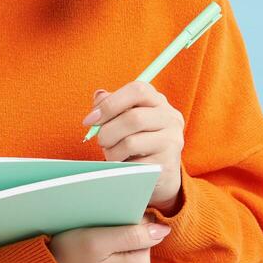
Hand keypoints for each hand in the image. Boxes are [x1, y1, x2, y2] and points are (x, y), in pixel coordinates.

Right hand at [48, 213, 171, 262]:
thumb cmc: (69, 257)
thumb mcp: (97, 241)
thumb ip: (132, 235)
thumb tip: (164, 230)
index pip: (147, 229)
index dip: (128, 218)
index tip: (109, 219)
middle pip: (141, 236)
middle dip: (123, 227)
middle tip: (99, 227)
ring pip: (131, 241)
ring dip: (116, 234)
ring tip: (95, 235)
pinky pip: (122, 250)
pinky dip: (111, 242)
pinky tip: (95, 243)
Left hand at [83, 81, 184, 213]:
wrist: (160, 172)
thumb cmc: (138, 140)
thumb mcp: (125, 118)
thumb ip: (112, 104)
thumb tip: (99, 98)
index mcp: (158, 101)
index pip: (137, 90)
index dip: (110, 104)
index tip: (91, 120)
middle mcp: (170, 118)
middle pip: (133, 118)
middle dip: (107, 131)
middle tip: (100, 141)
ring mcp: (172, 141)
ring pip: (131, 142)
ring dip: (112, 151)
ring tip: (112, 154)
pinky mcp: (167, 164)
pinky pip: (134, 164)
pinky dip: (122, 166)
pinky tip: (124, 165)